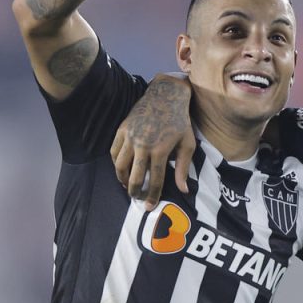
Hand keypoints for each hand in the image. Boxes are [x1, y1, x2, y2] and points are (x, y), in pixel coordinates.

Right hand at [112, 75, 196, 206]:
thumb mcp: (187, 144)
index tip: (150, 206)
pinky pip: (114, 152)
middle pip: (134, 176)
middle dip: (135, 191)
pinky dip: (116, 164)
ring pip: (120, 166)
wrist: (165, 96)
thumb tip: (184, 190)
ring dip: (122, 179)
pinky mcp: (122, 130)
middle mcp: (143, 144)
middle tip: (137, 198)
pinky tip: (121, 169)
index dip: (152, 195)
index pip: (154, 179)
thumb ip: (184, 168)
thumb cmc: (180, 122)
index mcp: (161, 150)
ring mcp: (130, 136)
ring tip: (127, 185)